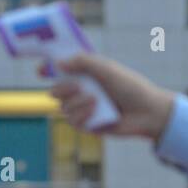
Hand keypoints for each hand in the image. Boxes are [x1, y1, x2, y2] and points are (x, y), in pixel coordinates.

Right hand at [49, 54, 176, 139]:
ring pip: (63, 107)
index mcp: (86, 74)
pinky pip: (72, 121)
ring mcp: (84, 109)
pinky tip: (95, 111)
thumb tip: (58, 63)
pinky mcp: (88, 125)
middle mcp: (82, 91)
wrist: (147, 112)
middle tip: (77, 86)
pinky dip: (82, 115)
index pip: (61, 71)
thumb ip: (82, 62)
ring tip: (95, 101)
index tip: (40, 70)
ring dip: (77, 103)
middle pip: (56, 91)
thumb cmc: (130, 87)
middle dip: (62, 88)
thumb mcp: (106, 68)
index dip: (48, 69)